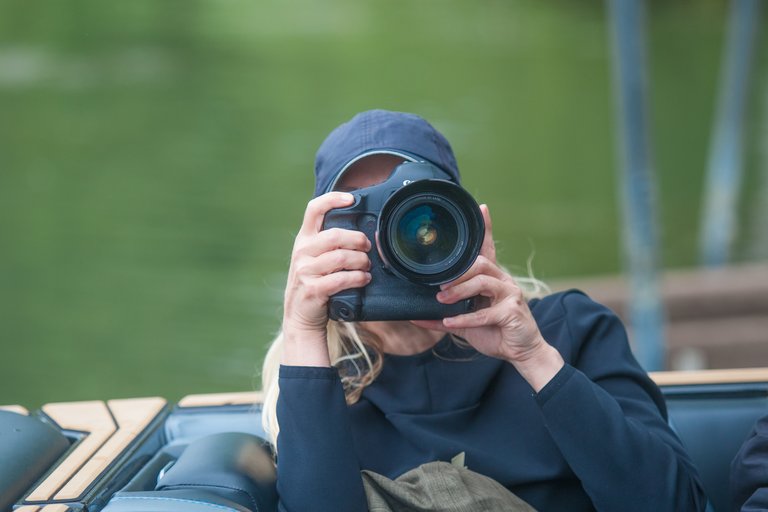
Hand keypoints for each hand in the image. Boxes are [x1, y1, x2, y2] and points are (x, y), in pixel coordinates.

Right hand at [281, 192, 371, 365]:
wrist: (299, 316)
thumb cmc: (314, 283)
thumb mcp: (314, 258)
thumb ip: (328, 243)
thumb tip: (360, 230)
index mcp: (304, 240)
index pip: (314, 209)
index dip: (332, 199)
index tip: (351, 199)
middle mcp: (302, 252)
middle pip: (335, 235)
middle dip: (358, 240)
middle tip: (367, 248)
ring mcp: (305, 271)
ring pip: (341, 257)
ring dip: (361, 262)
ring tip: (367, 266)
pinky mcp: (313, 289)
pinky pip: (341, 279)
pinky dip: (357, 278)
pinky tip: (364, 279)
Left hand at [411, 205, 563, 390]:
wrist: (521, 352)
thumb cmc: (495, 331)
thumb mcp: (466, 322)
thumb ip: (443, 317)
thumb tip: (415, 316)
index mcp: (492, 278)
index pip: (488, 249)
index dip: (487, 228)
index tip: (483, 208)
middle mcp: (503, 281)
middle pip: (480, 264)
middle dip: (457, 273)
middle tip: (439, 285)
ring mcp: (510, 295)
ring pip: (483, 282)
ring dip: (459, 291)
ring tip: (443, 300)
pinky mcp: (512, 312)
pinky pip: (485, 313)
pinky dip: (465, 318)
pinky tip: (451, 320)